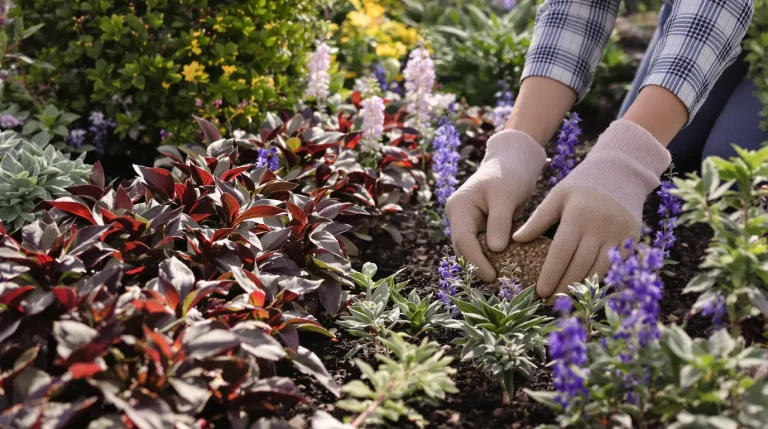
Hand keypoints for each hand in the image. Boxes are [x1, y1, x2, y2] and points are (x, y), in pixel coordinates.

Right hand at [446, 130, 546, 282]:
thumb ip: (499, 223)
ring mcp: (467, 223)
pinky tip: (506, 269)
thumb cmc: (510, 174)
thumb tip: (495, 250)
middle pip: (463, 250)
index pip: (464, 241)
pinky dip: (492, 258)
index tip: (493, 277)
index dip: (476, 261)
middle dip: (478, 267)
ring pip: (471, 251)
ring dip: (484, 265)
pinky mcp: (479, 228)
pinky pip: (482, 247)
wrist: (514, 161)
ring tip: (503, 282)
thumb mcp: (506, 196)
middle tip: (499, 285)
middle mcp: (458, 217)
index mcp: (459, 208)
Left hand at [513, 119, 671, 298]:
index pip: (560, 253)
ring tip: (566, 298)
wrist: (621, 171)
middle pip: (579, 265)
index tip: (540, 292)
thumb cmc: (582, 184)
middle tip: (550, 302)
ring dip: (582, 286)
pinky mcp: (633, 238)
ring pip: (599, 269)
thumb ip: (538, 219)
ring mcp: (620, 233)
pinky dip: (601, 277)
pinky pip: (616, 264)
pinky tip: (588, 287)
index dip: (550, 275)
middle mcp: (601, 226)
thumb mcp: (557, 196)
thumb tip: (516, 240)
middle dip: (564, 286)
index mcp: (578, 216)